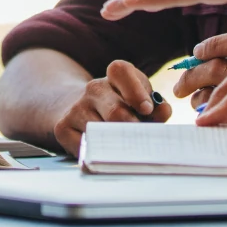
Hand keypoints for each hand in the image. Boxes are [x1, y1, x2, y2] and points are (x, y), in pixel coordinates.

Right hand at [53, 60, 167, 157]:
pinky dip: (99, 154)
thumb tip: (164, 111)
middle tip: (141, 141)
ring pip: (101, 133)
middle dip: (132, 129)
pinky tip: (106, 153)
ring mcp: (76, 108)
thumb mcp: (138, 99)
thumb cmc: (119, 106)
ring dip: (117, 145)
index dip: (136, 91)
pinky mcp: (63, 128)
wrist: (76, 108)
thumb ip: (155, 105)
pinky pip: (85, 148)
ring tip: (126, 150)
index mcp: (114, 76)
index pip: (121, 72)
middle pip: (115, 111)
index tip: (147, 109)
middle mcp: (93, 88)